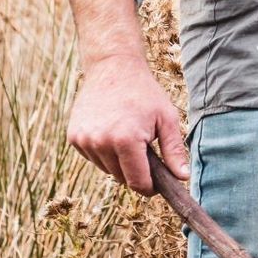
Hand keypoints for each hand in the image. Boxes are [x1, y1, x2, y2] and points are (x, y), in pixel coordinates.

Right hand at [67, 54, 188, 194]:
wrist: (113, 69)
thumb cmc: (145, 94)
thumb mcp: (168, 119)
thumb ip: (174, 151)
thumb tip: (183, 178)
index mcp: (126, 140)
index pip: (137, 182)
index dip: (149, 188)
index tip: (157, 185)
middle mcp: (101, 143)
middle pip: (121, 178)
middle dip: (136, 171)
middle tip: (146, 151)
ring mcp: (84, 140)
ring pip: (106, 169)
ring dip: (119, 162)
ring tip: (129, 136)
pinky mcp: (73, 137)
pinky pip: (93, 158)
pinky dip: (104, 152)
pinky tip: (113, 131)